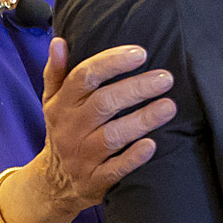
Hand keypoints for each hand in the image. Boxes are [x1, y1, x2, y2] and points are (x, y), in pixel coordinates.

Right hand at [29, 38, 174, 219]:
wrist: (54, 181)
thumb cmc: (64, 130)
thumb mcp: (53, 101)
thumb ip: (57, 72)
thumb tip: (59, 41)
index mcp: (62, 104)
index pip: (84, 77)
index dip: (112, 63)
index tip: (140, 53)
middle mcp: (70, 128)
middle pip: (103, 104)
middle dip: (136, 89)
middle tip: (166, 79)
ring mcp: (82, 156)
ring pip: (112, 136)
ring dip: (141, 120)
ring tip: (169, 106)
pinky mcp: (95, 180)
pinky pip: (115, 169)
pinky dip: (132, 158)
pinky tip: (151, 145)